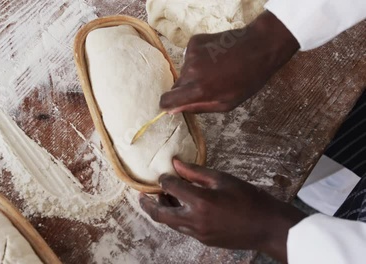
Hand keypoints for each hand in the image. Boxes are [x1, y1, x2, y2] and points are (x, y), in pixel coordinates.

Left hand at [139, 159, 305, 262]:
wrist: (268, 227)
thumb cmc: (249, 199)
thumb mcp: (223, 179)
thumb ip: (196, 172)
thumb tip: (176, 163)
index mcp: (200, 201)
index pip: (170, 187)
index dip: (165, 178)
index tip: (165, 174)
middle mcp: (195, 220)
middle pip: (160, 214)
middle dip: (147, 204)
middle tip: (141, 195)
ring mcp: (198, 233)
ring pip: (170, 223)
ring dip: (162, 211)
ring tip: (162, 198)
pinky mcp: (204, 240)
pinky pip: (183, 228)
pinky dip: (177, 218)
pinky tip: (181, 208)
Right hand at [160, 11, 299, 112]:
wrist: (259, 47)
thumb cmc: (247, 79)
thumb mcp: (226, 103)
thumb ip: (197, 107)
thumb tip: (173, 110)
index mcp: (199, 89)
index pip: (167, 100)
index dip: (168, 104)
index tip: (174, 105)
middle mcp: (191, 71)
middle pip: (177, 85)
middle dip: (187, 88)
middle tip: (207, 85)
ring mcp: (191, 54)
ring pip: (184, 70)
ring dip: (195, 73)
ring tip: (216, 69)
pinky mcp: (194, 42)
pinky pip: (189, 56)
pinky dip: (198, 59)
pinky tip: (215, 57)